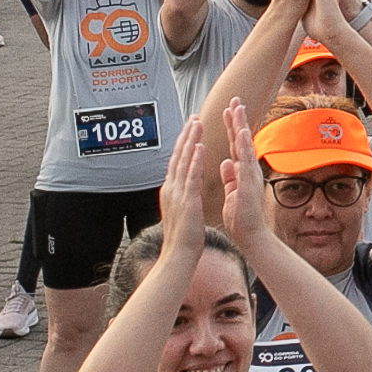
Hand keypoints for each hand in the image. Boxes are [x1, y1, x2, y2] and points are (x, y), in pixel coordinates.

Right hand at [156, 114, 214, 259]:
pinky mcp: (186, 200)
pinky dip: (195, 160)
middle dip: (186, 135)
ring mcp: (177, 193)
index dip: (184, 143)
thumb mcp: (181, 211)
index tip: (190, 127)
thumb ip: (181, 197)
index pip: (177, 161)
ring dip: (190, 140)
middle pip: (178, 156)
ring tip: (197, 123)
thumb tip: (182, 189)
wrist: (178, 255)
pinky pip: (191, 176)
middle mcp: (171, 188)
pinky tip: (200, 146)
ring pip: (183, 161)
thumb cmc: (183, 237)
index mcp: (172, 191)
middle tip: (193, 116)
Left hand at [214, 98, 281, 254]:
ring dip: (241, 125)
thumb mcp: (232, 193)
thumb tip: (225, 162)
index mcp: (240, 172)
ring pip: (245, 144)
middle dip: (237, 118)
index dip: (231, 127)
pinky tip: (242, 132)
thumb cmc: (241, 218)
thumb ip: (230, 177)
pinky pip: (246, 160)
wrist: (250, 235)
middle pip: (241, 139)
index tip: (227, 110)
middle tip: (235, 99)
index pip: (234, 144)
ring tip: (238, 107)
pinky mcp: (249, 181)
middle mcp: (247, 169)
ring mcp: (250, 174)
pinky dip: (244, 145)